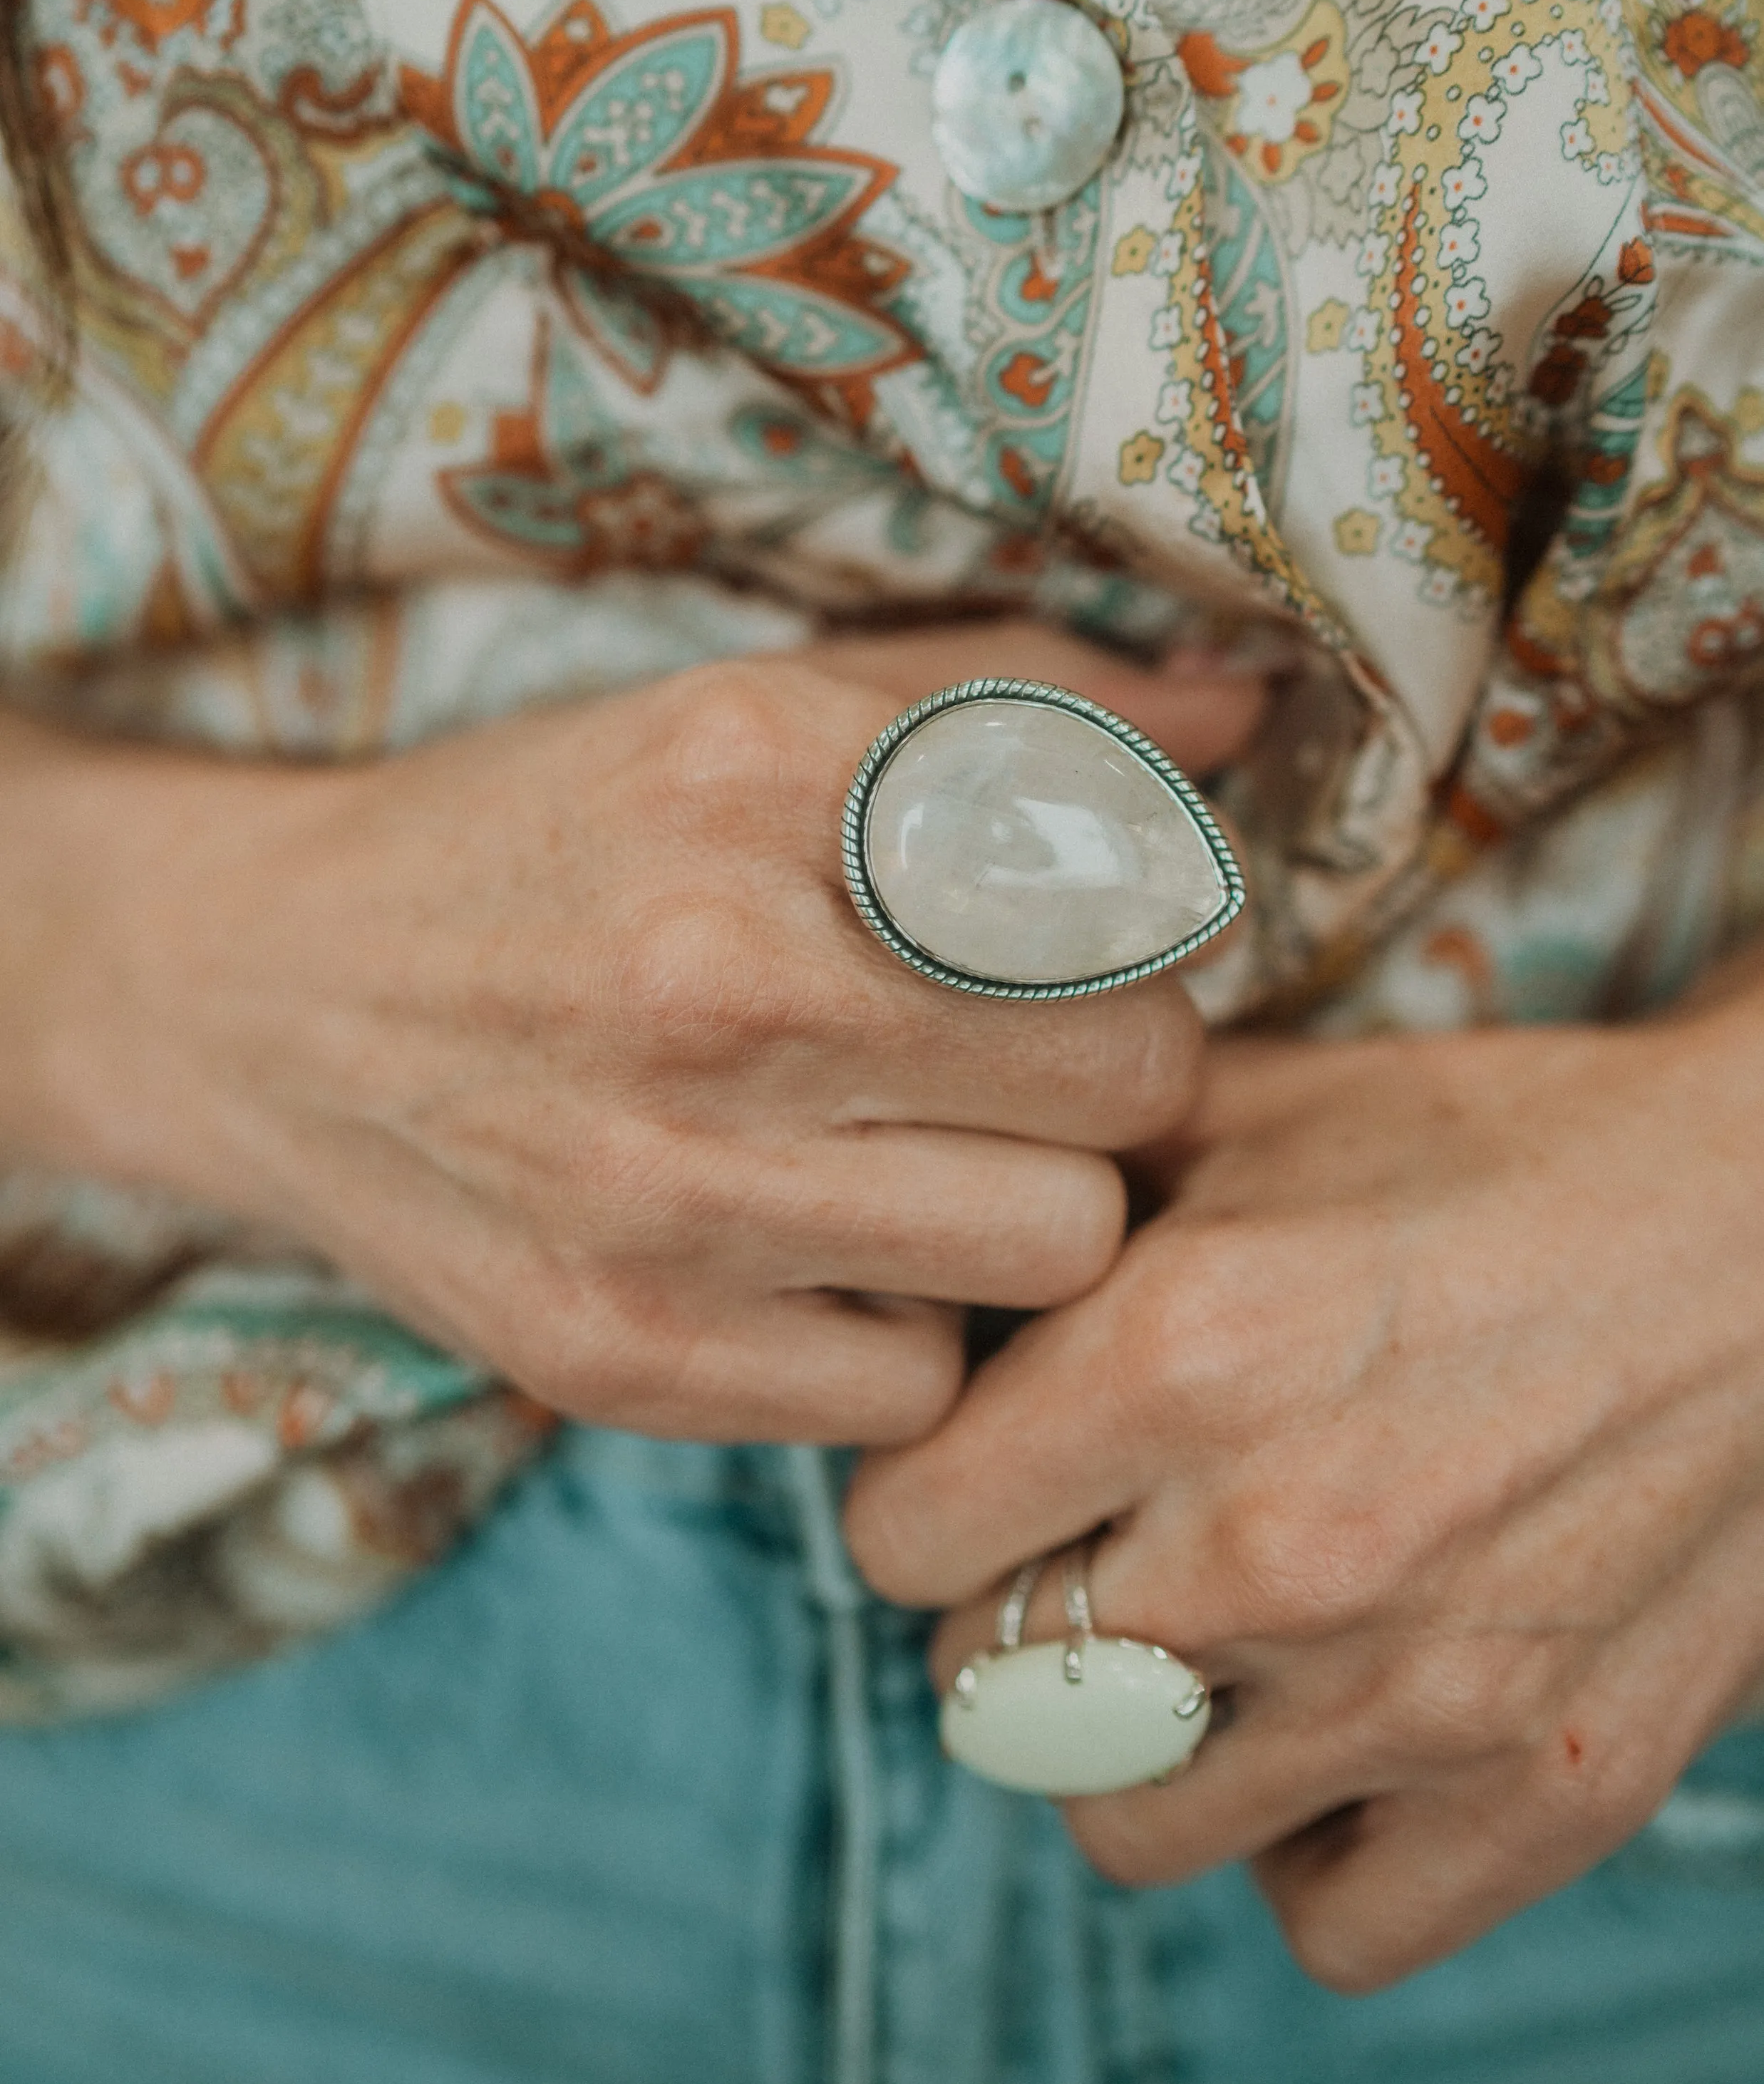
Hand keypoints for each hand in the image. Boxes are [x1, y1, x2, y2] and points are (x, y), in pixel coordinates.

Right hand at [12, 621, 1259, 1445]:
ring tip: (925, 1158)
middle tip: (1023, 1064)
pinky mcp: (614, 1354)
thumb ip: (996, 698)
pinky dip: (899, 1331)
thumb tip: (1236, 712)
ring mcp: (661, 1188)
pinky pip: (915, 1385)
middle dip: (1113, 1078)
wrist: (261, 998)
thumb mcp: (740, 710)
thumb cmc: (546, 840)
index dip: (1148, 927)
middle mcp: (714, 976)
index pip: (1136, 882)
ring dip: (1024, 1211)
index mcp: (759, 773)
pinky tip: (814, 1254)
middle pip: (1136, 1083)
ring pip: (1057, 1249)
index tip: (1089, 942)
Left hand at [844, 1002, 1763, 1986]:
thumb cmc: (1499, 1150)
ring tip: (1198, 1642)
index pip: (895, 1538)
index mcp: (1175, 1354)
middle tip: (1095, 1540)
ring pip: (1123, 1825)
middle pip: (986, 1688)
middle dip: (1016, 1608)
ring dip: (1132, 1743)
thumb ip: (1064, 1196)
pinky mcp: (1544, 1792)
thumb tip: (923, 1272)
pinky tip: (1327, 1731)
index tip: (982, 1467)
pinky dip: (1301, 1847)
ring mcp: (1414, 1691)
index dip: (926, 1492)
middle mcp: (1273, 1547)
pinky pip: (1326, 1923)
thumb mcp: (1252, 1111)